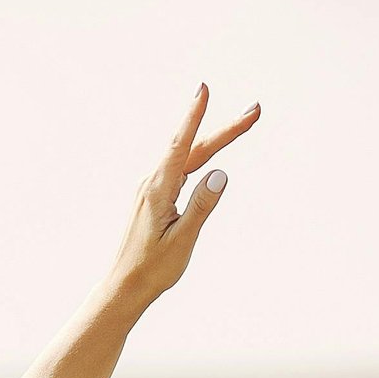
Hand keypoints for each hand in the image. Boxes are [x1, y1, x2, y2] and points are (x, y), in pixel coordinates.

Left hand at [109, 84, 258, 307]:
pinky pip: (180, 169)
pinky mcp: (153, 198)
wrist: (124, 288)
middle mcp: (152, 184)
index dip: (194, 116)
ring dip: (215, 140)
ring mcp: (151, 190)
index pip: (181, 146)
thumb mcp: (182, 240)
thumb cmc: (152, 269)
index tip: (204, 90)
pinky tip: (209, 150)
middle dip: (224, 129)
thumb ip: (201, 206)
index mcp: (158, 190)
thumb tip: (220, 173)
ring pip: (188, 158)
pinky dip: (200, 156)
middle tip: (254, 112)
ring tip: (242, 125)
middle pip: (193, 149)